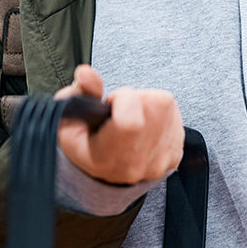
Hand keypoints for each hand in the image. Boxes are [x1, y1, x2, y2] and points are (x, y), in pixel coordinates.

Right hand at [54, 64, 183, 184]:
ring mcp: (160, 161)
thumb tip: (85, 73)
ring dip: (149, 103)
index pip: (131, 121)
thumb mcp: (70, 121)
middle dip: (136, 97)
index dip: (123, 99)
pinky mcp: (175, 154)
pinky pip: (176, 116)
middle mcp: (137, 163)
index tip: (111, 103)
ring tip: (132, 116)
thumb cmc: (86, 144)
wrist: (105, 174)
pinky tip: (145, 125)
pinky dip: (161, 114)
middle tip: (121, 110)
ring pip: (167, 105)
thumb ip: (79, 93)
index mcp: (107, 158)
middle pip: (154, 105)